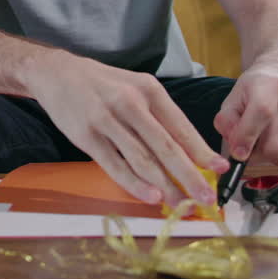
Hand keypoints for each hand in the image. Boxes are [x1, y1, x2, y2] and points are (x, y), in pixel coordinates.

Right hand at [27, 52, 228, 205]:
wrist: (57, 73)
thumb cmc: (103, 84)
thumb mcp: (136, 87)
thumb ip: (159, 115)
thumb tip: (188, 150)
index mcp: (148, 89)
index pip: (180, 126)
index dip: (202, 151)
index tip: (220, 170)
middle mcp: (130, 103)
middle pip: (166, 147)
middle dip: (190, 176)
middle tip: (207, 198)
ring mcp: (107, 120)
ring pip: (143, 160)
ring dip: (166, 186)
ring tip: (182, 204)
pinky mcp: (87, 137)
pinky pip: (115, 165)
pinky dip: (135, 184)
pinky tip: (151, 197)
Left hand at [214, 60, 277, 167]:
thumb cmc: (256, 89)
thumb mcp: (233, 97)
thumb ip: (226, 121)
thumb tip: (236, 147)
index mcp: (268, 89)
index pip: (262, 114)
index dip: (246, 138)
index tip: (238, 153)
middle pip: (275, 147)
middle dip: (257, 154)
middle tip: (250, 147)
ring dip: (271, 157)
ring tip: (265, 141)